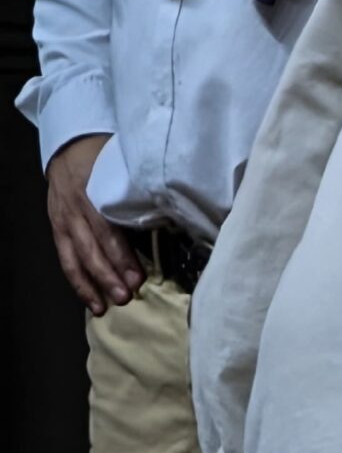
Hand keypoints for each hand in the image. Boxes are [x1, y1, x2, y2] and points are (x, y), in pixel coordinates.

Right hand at [45, 135, 141, 315]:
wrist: (70, 146)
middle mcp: (76, 208)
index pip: (108, 230)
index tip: (138, 277)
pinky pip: (65, 258)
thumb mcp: (125, 166)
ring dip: (90, 285)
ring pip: (74, 258)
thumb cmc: (108, 157)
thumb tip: (174, 215)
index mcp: (96, 191)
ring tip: (104, 307)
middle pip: (91, 248)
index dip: (122, 256)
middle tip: (126, 296)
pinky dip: (77, 280)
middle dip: (108, 276)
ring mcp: (63, 220)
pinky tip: (90, 299)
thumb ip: (142, 190)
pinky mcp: (56, 228)